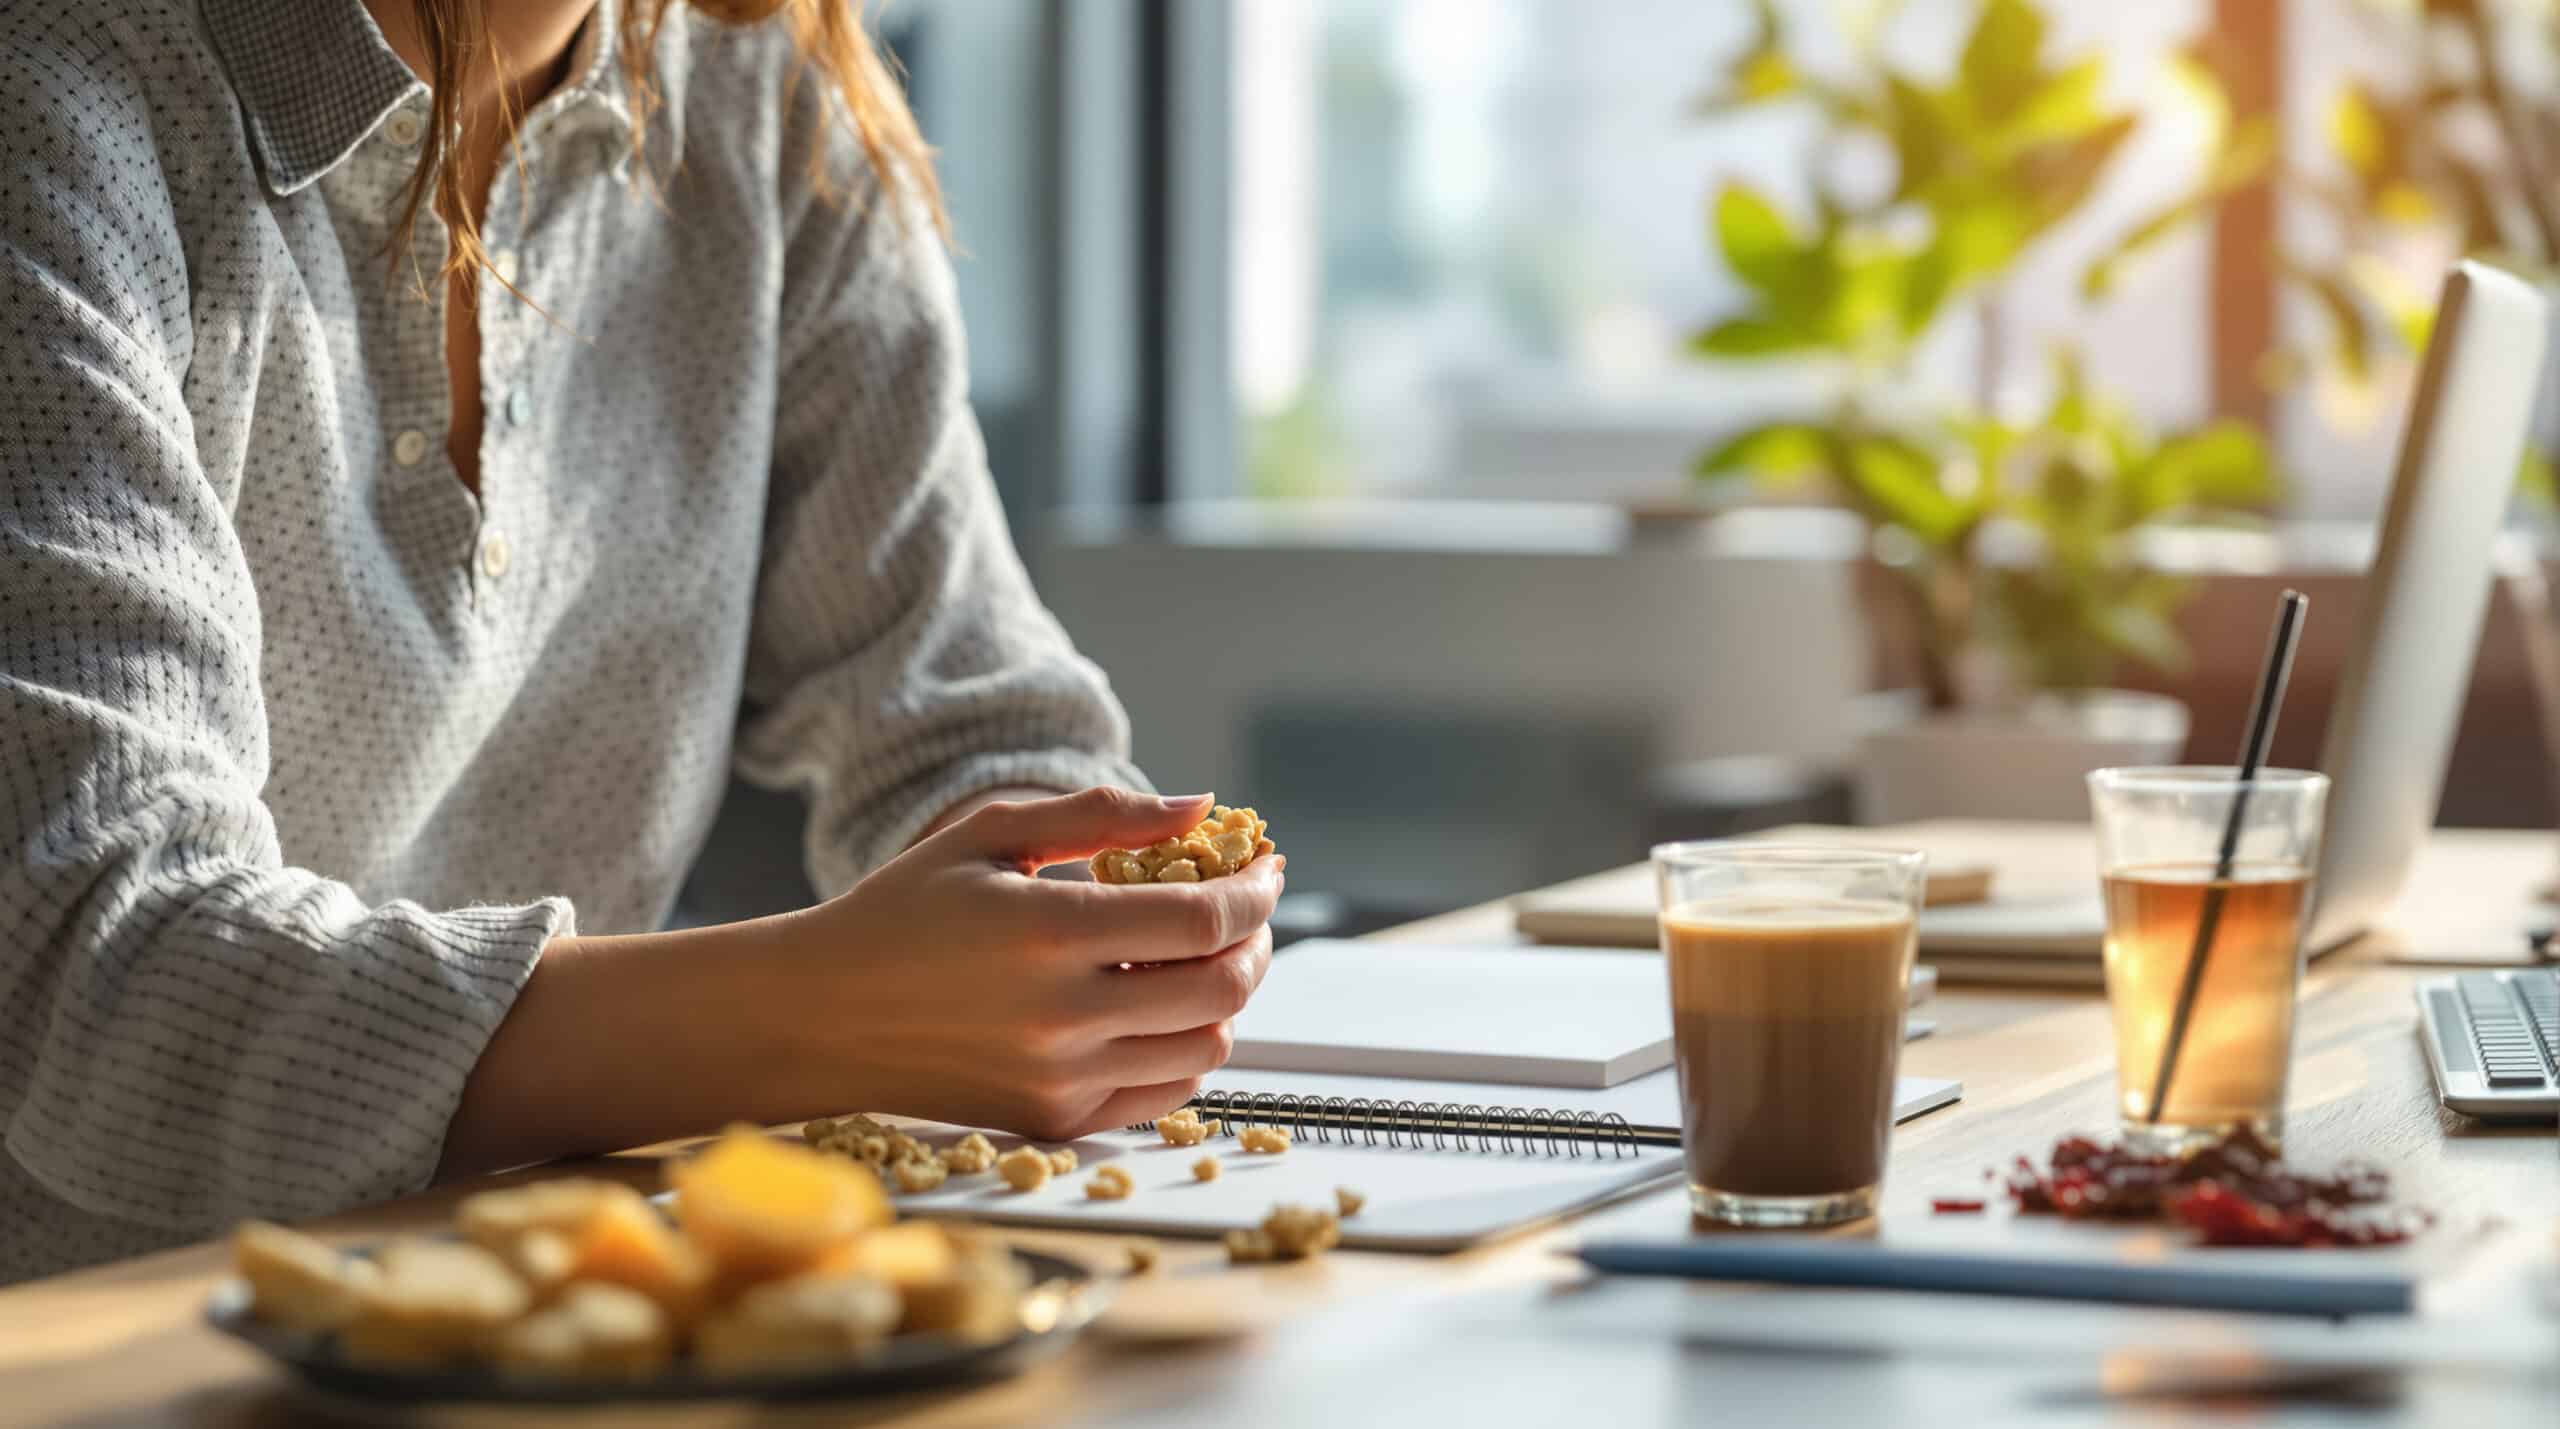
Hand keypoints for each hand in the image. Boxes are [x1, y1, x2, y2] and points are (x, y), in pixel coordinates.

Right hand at [793, 788, 1282, 1140]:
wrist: (818, 1016)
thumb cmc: (898, 914)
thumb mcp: (988, 834)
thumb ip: (1100, 815)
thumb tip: (1200, 806)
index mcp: (1048, 933)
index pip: (1204, 920)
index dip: (1255, 890)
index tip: (1265, 864)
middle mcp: (1063, 1016)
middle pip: (1224, 987)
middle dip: (1256, 939)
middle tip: (1247, 907)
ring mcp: (1062, 1079)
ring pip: (1207, 1045)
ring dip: (1228, 994)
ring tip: (1205, 955)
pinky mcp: (1054, 1120)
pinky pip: (1166, 1092)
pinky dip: (1188, 1048)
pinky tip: (1165, 1007)